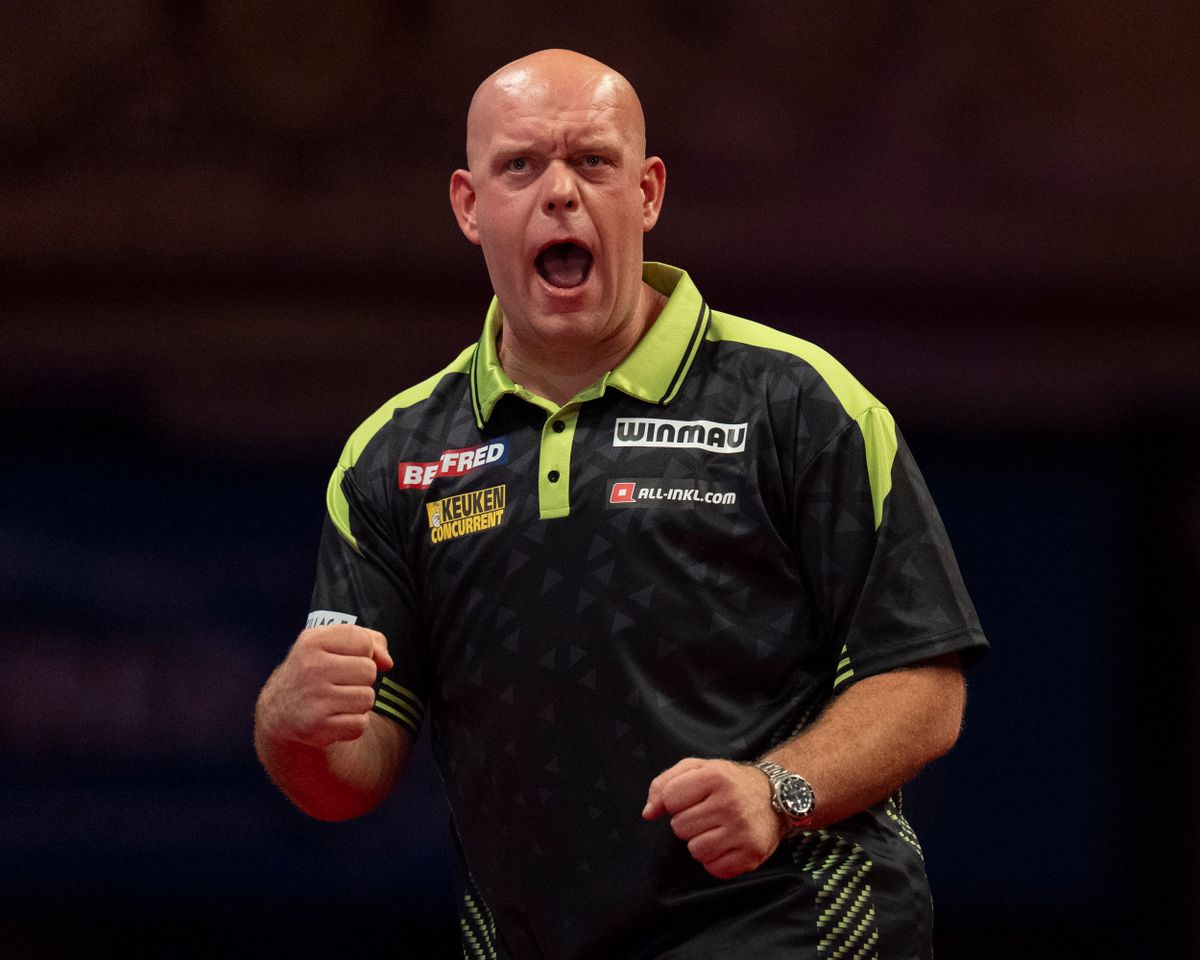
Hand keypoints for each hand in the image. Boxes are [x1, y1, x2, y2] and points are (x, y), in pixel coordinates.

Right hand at [257, 624, 392, 748]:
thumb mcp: (333, 643)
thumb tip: (387, 663)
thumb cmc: (316, 669)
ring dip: (358, 702)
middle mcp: (311, 668)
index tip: (345, 659)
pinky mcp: (317, 726)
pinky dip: (353, 724)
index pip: (364, 642)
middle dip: (361, 679)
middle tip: (339, 683)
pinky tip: (334, 718)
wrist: (279, 710)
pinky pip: (360, 724)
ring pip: (368, 698)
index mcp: (312, 641)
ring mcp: (314, 698)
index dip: (363, 652)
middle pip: (369, 671)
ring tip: (336, 700)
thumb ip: (370, 640)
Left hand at [642, 758, 782, 878]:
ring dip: (700, 843)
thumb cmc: (730, 782)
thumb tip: (648, 813)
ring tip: (717, 829)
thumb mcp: (698, 769)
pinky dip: (716, 860)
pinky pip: (714, 869)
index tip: (691, 798)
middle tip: (707, 814)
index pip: (670, 799)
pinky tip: (727, 844)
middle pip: (680, 827)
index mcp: (714, 776)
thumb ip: (665, 783)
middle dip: (688, 822)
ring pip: (695, 850)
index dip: (675, 801)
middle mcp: (730, 803)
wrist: (777, 796)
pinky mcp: (752, 854)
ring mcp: (743, 831)